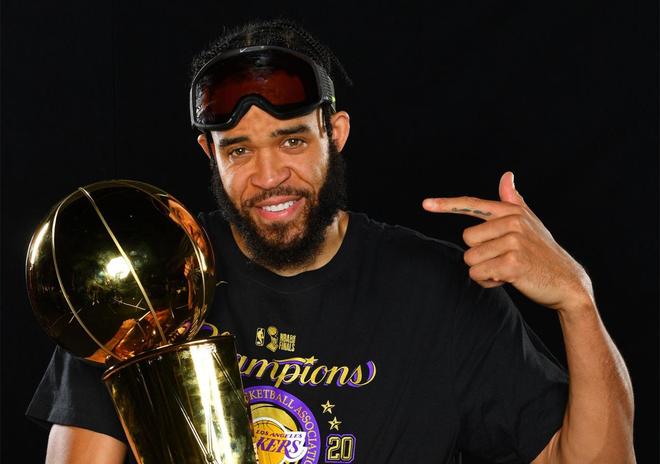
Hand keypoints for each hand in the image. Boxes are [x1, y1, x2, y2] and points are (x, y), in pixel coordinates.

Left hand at [422, 172, 593, 312]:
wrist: (567, 281)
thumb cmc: (543, 252)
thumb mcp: (530, 222)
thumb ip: (513, 200)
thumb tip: (507, 175)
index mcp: (511, 211)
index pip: (473, 204)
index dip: (446, 204)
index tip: (425, 204)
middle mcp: (512, 222)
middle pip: (467, 240)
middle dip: (480, 255)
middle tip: (504, 259)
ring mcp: (513, 242)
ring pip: (470, 259)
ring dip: (484, 271)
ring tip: (506, 270)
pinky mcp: (513, 263)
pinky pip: (478, 274)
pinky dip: (488, 282)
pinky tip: (507, 280)